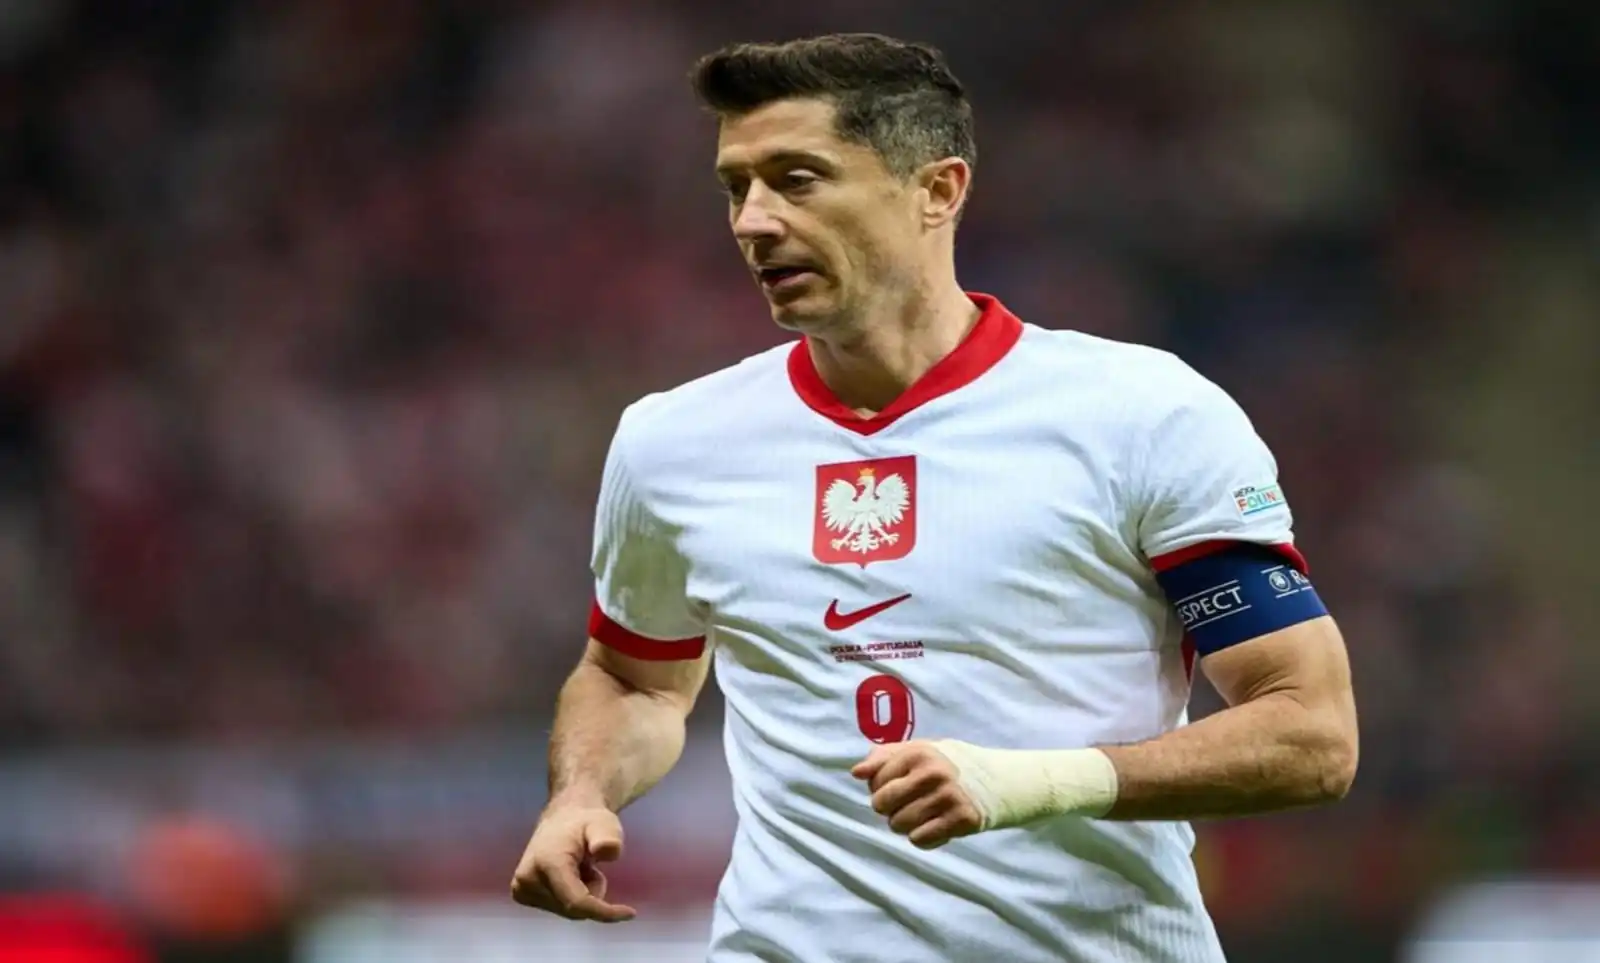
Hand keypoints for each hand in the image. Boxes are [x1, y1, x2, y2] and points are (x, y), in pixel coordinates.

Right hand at [510, 804, 636, 922]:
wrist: (562, 818)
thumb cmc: (587, 821)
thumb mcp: (605, 823)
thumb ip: (608, 836)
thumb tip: (607, 850)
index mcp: (547, 862)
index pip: (577, 902)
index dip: (604, 912)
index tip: (630, 914)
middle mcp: (527, 878)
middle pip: (574, 909)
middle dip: (592, 893)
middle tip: (590, 864)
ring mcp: (521, 888)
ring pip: (569, 911)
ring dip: (583, 893)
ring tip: (579, 866)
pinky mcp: (521, 895)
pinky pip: (560, 908)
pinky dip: (571, 895)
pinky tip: (569, 874)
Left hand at [851, 741, 984, 849]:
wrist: (998, 780)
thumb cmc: (948, 765)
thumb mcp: (919, 750)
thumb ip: (884, 757)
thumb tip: (857, 773)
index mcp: (919, 752)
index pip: (875, 781)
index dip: (880, 788)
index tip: (897, 787)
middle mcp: (933, 773)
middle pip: (882, 804)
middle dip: (888, 808)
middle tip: (906, 804)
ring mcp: (948, 797)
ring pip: (898, 825)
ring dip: (904, 824)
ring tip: (921, 814)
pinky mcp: (961, 820)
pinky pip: (919, 840)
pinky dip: (922, 837)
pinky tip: (935, 826)